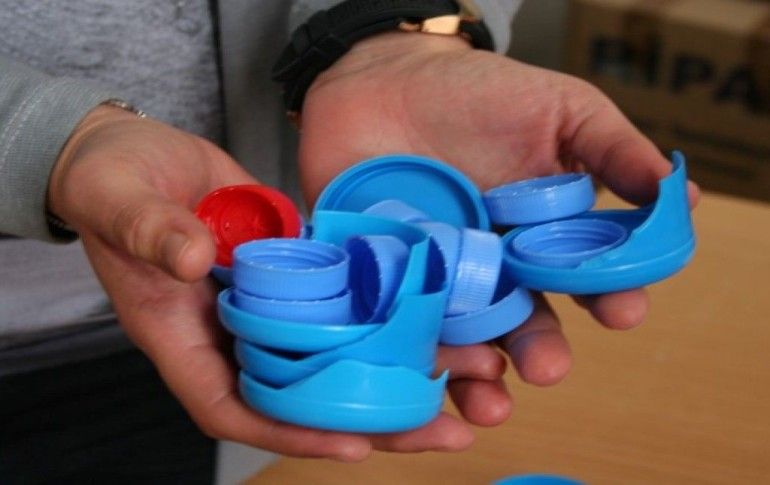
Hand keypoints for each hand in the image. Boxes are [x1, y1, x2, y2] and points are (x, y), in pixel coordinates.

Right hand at [48, 105, 499, 460]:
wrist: (135, 151)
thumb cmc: (111, 182)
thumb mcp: (120, 201)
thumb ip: (151, 231)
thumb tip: (193, 259)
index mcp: (183, 335)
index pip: (233, 406)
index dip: (290, 432)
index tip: (352, 444)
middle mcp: (231, 331)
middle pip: (302, 393)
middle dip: (371, 418)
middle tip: (442, 430)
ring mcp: (268, 302)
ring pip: (334, 350)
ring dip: (396, 368)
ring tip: (468, 378)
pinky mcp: (295, 266)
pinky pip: (343, 296)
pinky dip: (385, 310)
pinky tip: (436, 314)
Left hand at [298, 33, 700, 443]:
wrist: (382, 80)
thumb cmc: (474, 92)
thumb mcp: (557, 109)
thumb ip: (612, 150)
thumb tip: (682, 195)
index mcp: (542, 237)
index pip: (582, 279)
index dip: (606, 296)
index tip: (622, 310)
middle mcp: (495, 268)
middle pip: (524, 323)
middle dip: (540, 349)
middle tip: (547, 369)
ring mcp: (440, 278)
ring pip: (464, 341)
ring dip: (479, 375)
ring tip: (489, 399)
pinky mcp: (387, 280)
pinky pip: (401, 325)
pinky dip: (413, 354)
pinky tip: (424, 374)